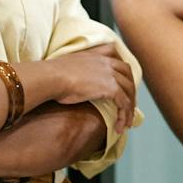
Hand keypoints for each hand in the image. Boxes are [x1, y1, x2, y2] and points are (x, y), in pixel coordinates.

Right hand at [20, 45, 136, 134]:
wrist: (51, 77)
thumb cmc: (52, 76)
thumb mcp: (65, 68)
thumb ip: (74, 71)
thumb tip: (67, 81)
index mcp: (95, 55)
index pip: (115, 56)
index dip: (121, 70)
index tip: (121, 82)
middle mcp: (106, 61)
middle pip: (127, 73)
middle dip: (130, 90)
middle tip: (128, 105)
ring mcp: (110, 74)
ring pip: (129, 90)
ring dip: (130, 107)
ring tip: (126, 122)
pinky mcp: (111, 87)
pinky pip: (124, 103)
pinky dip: (124, 115)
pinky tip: (119, 127)